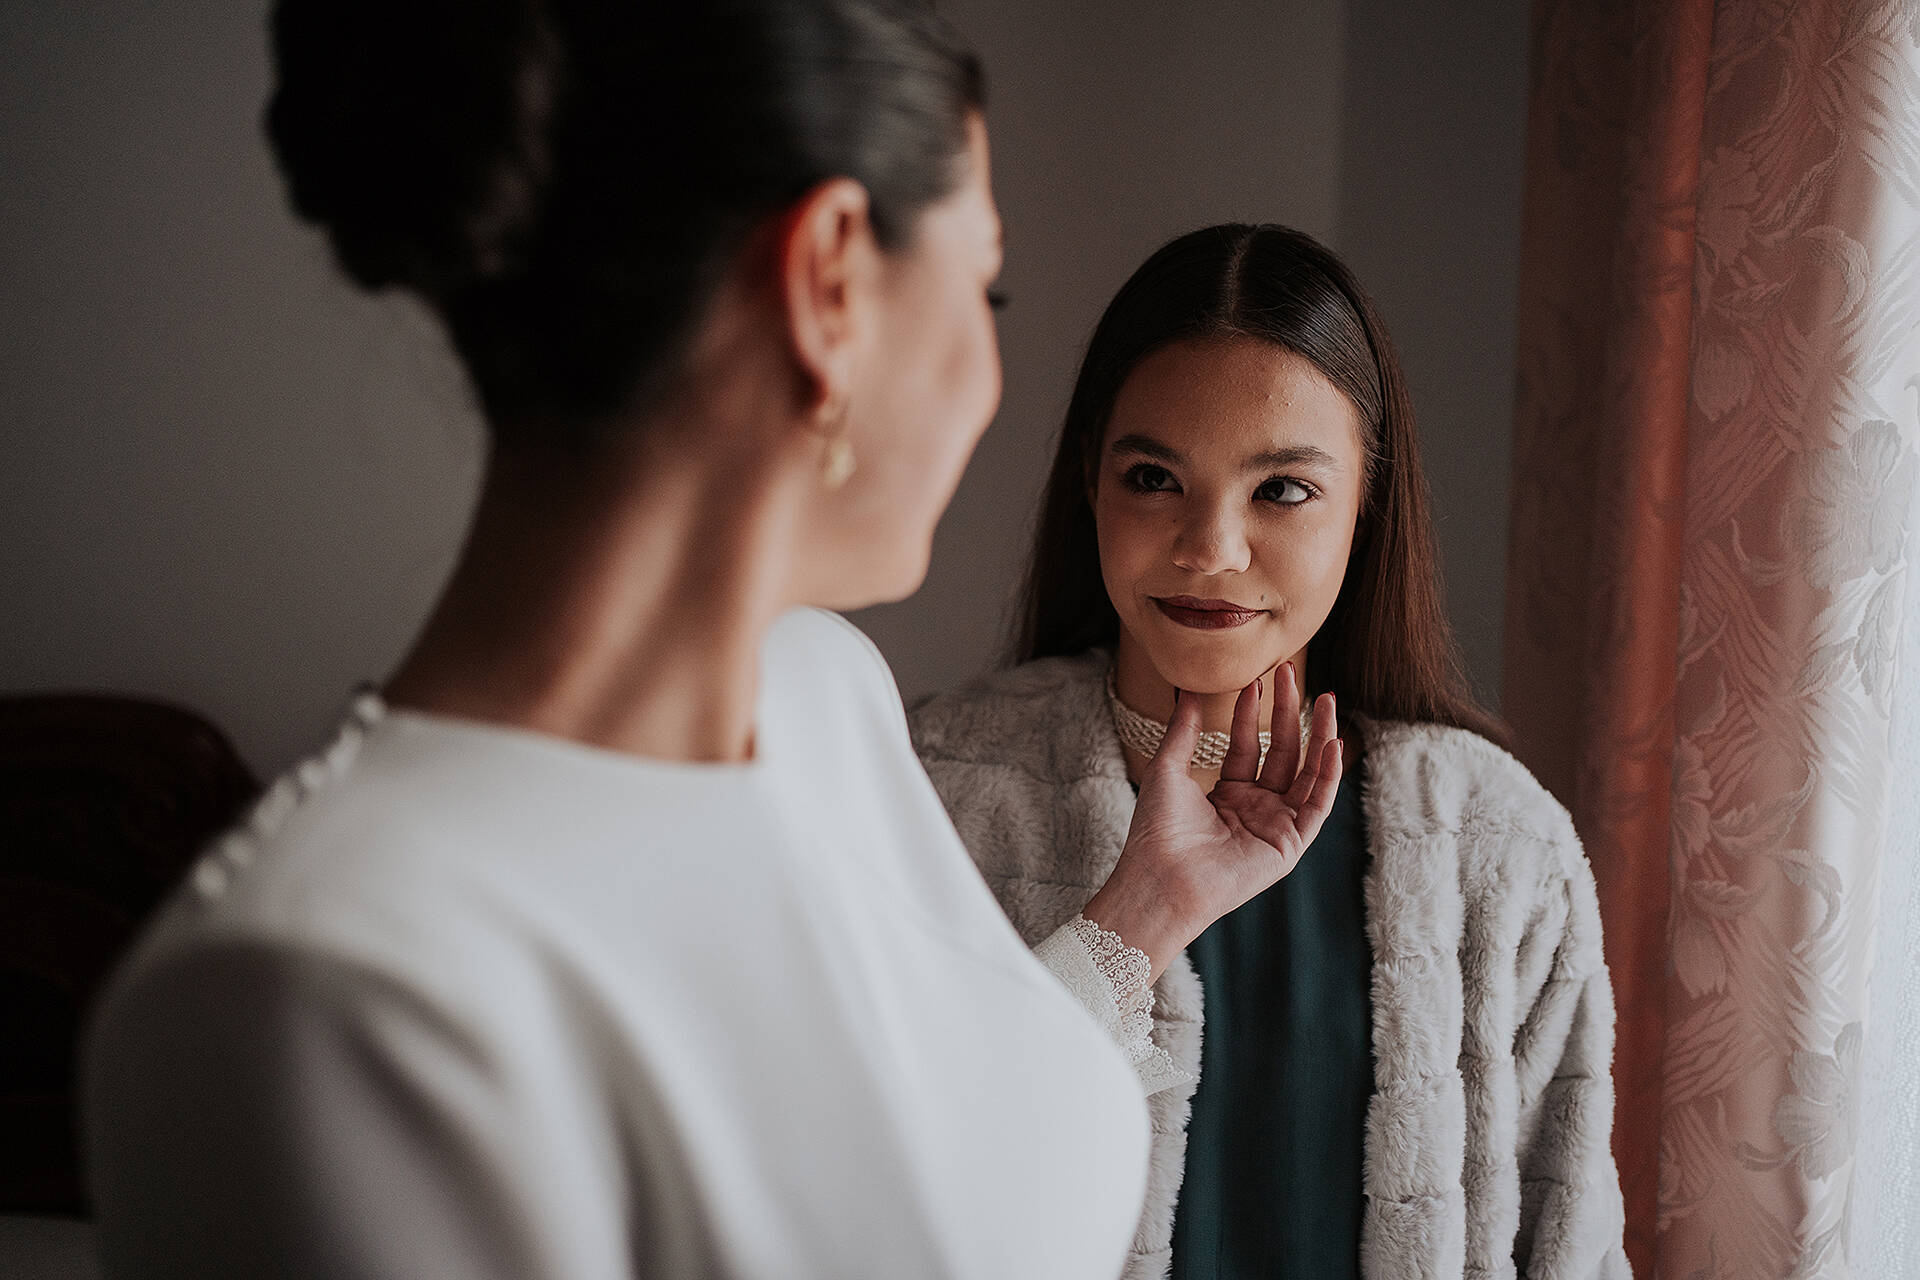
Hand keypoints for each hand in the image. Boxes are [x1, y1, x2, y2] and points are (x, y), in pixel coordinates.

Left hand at [1081, 663, 1342, 982]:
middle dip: (1290, 713)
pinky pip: (1317, 806)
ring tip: (1326, 698)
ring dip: (1320, 736)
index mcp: (1226, 795)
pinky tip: (1333, 744)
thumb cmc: (1156, 830)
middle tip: (1293, 673)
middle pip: (1280, 753)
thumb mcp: (1167, 769)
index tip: (1257, 679)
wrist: (1161, 877)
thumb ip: (1183, 730)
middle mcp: (1254, 809)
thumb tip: (1187, 689)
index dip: (1251, 712)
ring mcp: (1274, 826)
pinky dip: (1328, 776)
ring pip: (1306, 774)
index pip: (1246, 745)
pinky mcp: (1289, 845)